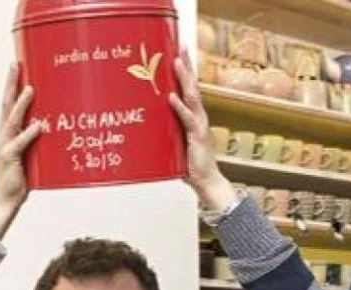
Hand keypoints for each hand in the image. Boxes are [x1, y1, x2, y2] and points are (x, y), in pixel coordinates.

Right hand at [0, 63, 42, 239]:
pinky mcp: (10, 158)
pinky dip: (30, 133)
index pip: (9, 103)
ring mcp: (5, 145)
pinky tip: (40, 125)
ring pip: (12, 119)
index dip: (12, 84)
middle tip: (15, 63)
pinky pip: (20, 143)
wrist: (7, 197)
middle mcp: (3, 134)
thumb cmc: (22, 176)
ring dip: (22, 103)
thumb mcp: (33, 153)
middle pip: (6, 103)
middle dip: (11, 83)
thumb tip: (56, 127)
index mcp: (8, 132)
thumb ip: (40, 139)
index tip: (18, 65)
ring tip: (31, 88)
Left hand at [168, 48, 234, 211]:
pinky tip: (171, 96)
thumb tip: (145, 123)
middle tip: (181, 47)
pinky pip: (187, 119)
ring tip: (177, 62)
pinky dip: (179, 107)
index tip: (179, 51)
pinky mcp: (196, 137)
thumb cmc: (191, 164)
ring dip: (184, 79)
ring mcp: (199, 125)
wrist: (206, 181)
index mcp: (193, 116)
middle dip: (187, 66)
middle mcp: (199, 117)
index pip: (189, 88)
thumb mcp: (175, 142)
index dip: (186, 70)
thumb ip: (165, 130)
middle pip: (192, 86)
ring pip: (191, 97)